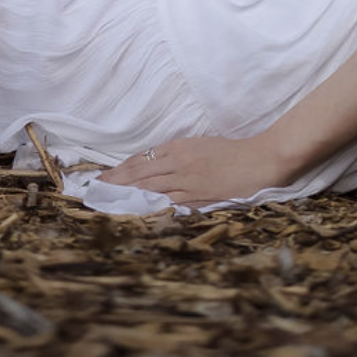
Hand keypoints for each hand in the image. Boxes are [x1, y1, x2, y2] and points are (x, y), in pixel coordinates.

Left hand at [94, 135, 280, 208]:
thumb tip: (156, 166)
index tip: (106, 175)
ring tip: (110, 200)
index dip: (122, 168)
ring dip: (128, 194)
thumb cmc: (232, 152)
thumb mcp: (200, 145)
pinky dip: (152, 206)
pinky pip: (170, 202)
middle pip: (140, 173)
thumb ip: (178, 155)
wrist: (258, 161)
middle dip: (117, 181)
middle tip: (98, 188)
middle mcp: (179, 163)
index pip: (142, 159)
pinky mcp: (198, 197)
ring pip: (150, 188)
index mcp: (178, 148)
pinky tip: (138, 211)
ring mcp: (188, 182)